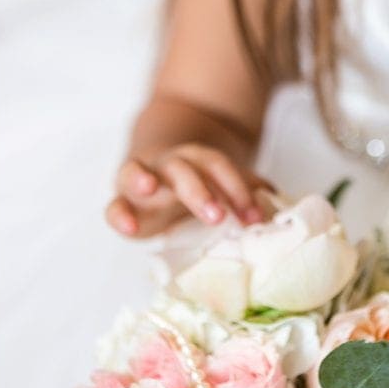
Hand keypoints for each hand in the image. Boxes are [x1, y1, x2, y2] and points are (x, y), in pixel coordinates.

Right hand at [105, 143, 274, 238]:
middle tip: (218, 216)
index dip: (237, 189)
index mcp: (196, 159)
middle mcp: (166, 163)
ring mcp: (139, 179)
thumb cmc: (193, 183)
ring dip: (142, 178)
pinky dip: (118, 214)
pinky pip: (113, 205)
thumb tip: (275, 198)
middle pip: (182, 170)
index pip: (218, 167)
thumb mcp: (217, 182)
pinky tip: (127, 228)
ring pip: (137, 171)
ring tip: (148, 188)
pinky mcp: (121, 201)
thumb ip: (243, 187)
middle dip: (200, 191)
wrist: (154, 170)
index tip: (253, 216)